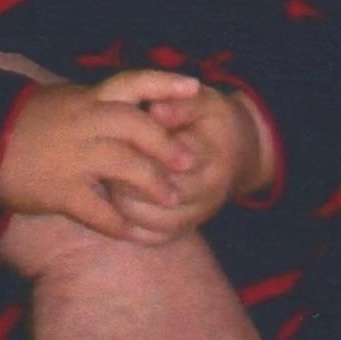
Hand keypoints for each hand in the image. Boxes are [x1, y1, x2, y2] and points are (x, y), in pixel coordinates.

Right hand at [0, 70, 201, 237]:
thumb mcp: (62, 100)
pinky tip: (129, 231)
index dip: (166, 83)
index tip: (196, 87)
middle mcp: (85, 122)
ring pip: (125, 166)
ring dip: (152, 184)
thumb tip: (127, 101)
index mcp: (87, 98)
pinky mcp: (59, 191)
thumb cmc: (24, 122)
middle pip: (138, 127)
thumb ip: (95, 103)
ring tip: (170, 199)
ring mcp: (73, 157)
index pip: (133, 82)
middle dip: (167, 145)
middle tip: (190, 161)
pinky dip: (116, 222)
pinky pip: (96, 209)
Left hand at [110, 86, 271, 239]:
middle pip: (156, 194)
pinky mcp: (183, 230)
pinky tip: (114, 202)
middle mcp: (208, 192)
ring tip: (108, 177)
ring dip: (121, 201)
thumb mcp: (201, 102)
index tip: (118, 135)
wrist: (236, 151)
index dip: (139, 150)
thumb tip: (155, 110)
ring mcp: (197, 215)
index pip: (170, 162)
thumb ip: (179, 104)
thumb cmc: (211, 120)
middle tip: (104, 159)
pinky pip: (150, 237)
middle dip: (124, 176)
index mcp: (212, 156)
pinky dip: (127, 223)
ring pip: (148, 220)